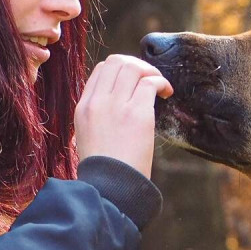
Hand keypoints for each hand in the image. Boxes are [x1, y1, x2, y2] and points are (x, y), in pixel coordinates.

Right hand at [75, 55, 172, 178]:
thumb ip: (99, 115)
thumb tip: (119, 100)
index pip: (101, 70)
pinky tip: (167, 93)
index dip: (121, 70)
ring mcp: (117, 106)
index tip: (134, 83)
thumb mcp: (88, 137)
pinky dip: (161, 82)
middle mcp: (97, 102)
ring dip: (151, 71)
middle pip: (116, 62)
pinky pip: (150, 82)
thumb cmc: (105, 169)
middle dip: (137, 65)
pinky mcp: (137, 114)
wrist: (111, 187)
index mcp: (84, 107)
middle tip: (150, 79)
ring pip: (133, 67)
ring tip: (160, 86)